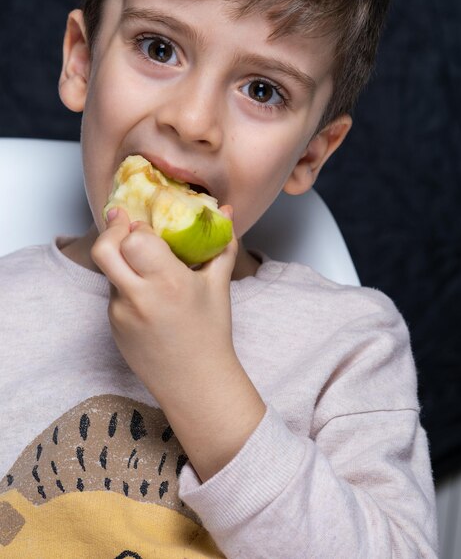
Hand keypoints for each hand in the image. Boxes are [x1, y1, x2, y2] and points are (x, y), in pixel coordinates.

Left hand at [91, 207, 265, 480]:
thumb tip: (224, 210)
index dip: (138, 227)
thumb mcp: (219, 285)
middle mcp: (140, 297)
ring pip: (109, 271)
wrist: (195, 382)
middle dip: (110, 230)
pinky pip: (113, 294)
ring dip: (121, 260)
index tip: (146, 223)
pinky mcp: (113, 327)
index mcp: (169, 282)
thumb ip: (222, 243)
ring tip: (143, 265)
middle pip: (105, 249)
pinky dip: (126, 285)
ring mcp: (121, 314)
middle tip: (122, 223)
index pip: (136, 239)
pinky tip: (147, 297)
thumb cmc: (211, 332)